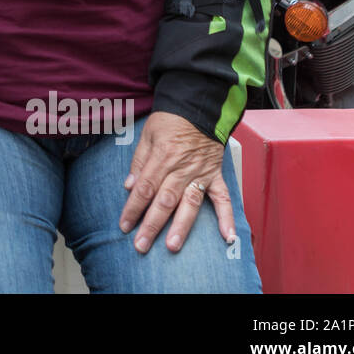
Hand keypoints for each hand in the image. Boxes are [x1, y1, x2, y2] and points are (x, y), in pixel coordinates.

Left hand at [118, 111, 233, 253]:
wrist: (199, 107)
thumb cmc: (170, 120)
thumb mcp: (147, 135)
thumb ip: (139, 162)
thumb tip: (129, 187)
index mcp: (162, 157)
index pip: (144, 188)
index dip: (133, 208)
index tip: (125, 226)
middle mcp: (181, 168)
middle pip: (164, 200)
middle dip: (152, 225)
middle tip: (141, 246)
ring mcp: (200, 173)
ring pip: (190, 203)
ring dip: (181, 227)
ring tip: (173, 246)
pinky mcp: (216, 175)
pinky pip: (223, 198)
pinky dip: (227, 218)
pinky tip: (228, 237)